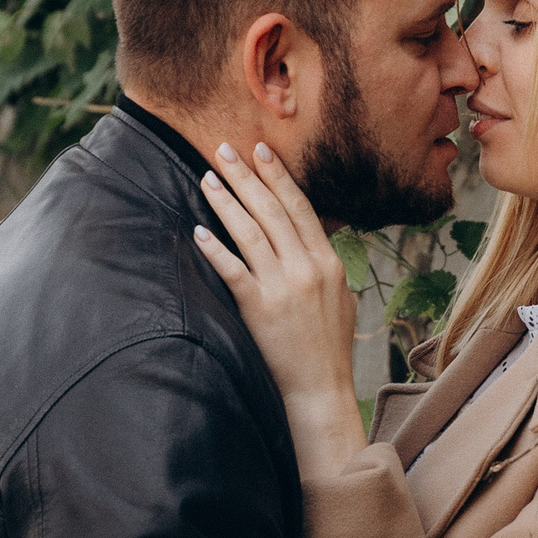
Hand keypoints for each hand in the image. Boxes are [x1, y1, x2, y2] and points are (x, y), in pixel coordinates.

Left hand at [193, 143, 362, 464]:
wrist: (321, 387)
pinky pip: (232, 271)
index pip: (299, 207)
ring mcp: (282, 287)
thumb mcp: (339, 294)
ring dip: (226, 202)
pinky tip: (198, 230)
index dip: (278, 176)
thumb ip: (323, 261)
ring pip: (250, 233)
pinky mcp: (259, 309)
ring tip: (208, 178)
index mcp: (327, 261)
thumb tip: (307, 232)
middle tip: (224, 149)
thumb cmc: (328, 343)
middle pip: (272, 211)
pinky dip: (215, 248)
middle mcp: (306, 268)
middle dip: (246, 177)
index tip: (261, 151)